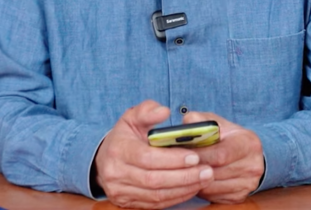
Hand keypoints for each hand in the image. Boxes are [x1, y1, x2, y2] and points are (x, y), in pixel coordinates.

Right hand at [94, 100, 214, 208]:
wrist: (103, 160)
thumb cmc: (124, 137)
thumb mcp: (132, 118)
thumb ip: (148, 111)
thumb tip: (164, 111)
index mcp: (119, 149)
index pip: (148, 158)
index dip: (173, 159)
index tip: (195, 156)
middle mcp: (116, 173)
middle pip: (154, 180)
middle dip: (184, 176)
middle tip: (207, 170)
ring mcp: (121, 191)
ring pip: (156, 195)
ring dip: (184, 188)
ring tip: (204, 179)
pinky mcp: (128, 203)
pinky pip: (156, 204)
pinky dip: (176, 197)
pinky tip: (192, 188)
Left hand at [182, 111, 264, 203]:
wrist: (248, 154)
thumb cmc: (228, 137)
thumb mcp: (217, 123)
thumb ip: (200, 120)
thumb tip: (186, 125)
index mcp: (248, 143)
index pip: (220, 155)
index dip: (199, 155)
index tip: (184, 154)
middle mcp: (252, 165)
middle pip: (215, 173)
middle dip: (194, 168)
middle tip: (181, 164)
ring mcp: (247, 184)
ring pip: (212, 187)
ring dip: (195, 180)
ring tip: (189, 170)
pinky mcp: (240, 197)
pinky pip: (213, 197)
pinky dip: (202, 190)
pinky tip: (199, 179)